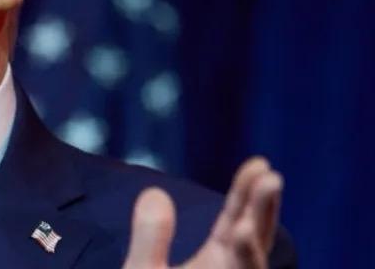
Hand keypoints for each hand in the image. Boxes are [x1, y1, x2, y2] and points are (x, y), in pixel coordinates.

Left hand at [123, 157, 282, 268]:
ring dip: (248, 252)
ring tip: (243, 227)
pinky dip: (239, 265)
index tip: (260, 162)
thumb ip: (150, 236)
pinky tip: (236, 239)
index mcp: (220, 261)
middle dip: (263, 212)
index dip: (248, 192)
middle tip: (272, 178)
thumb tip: (154, 192)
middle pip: (255, 240)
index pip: (238, 219)